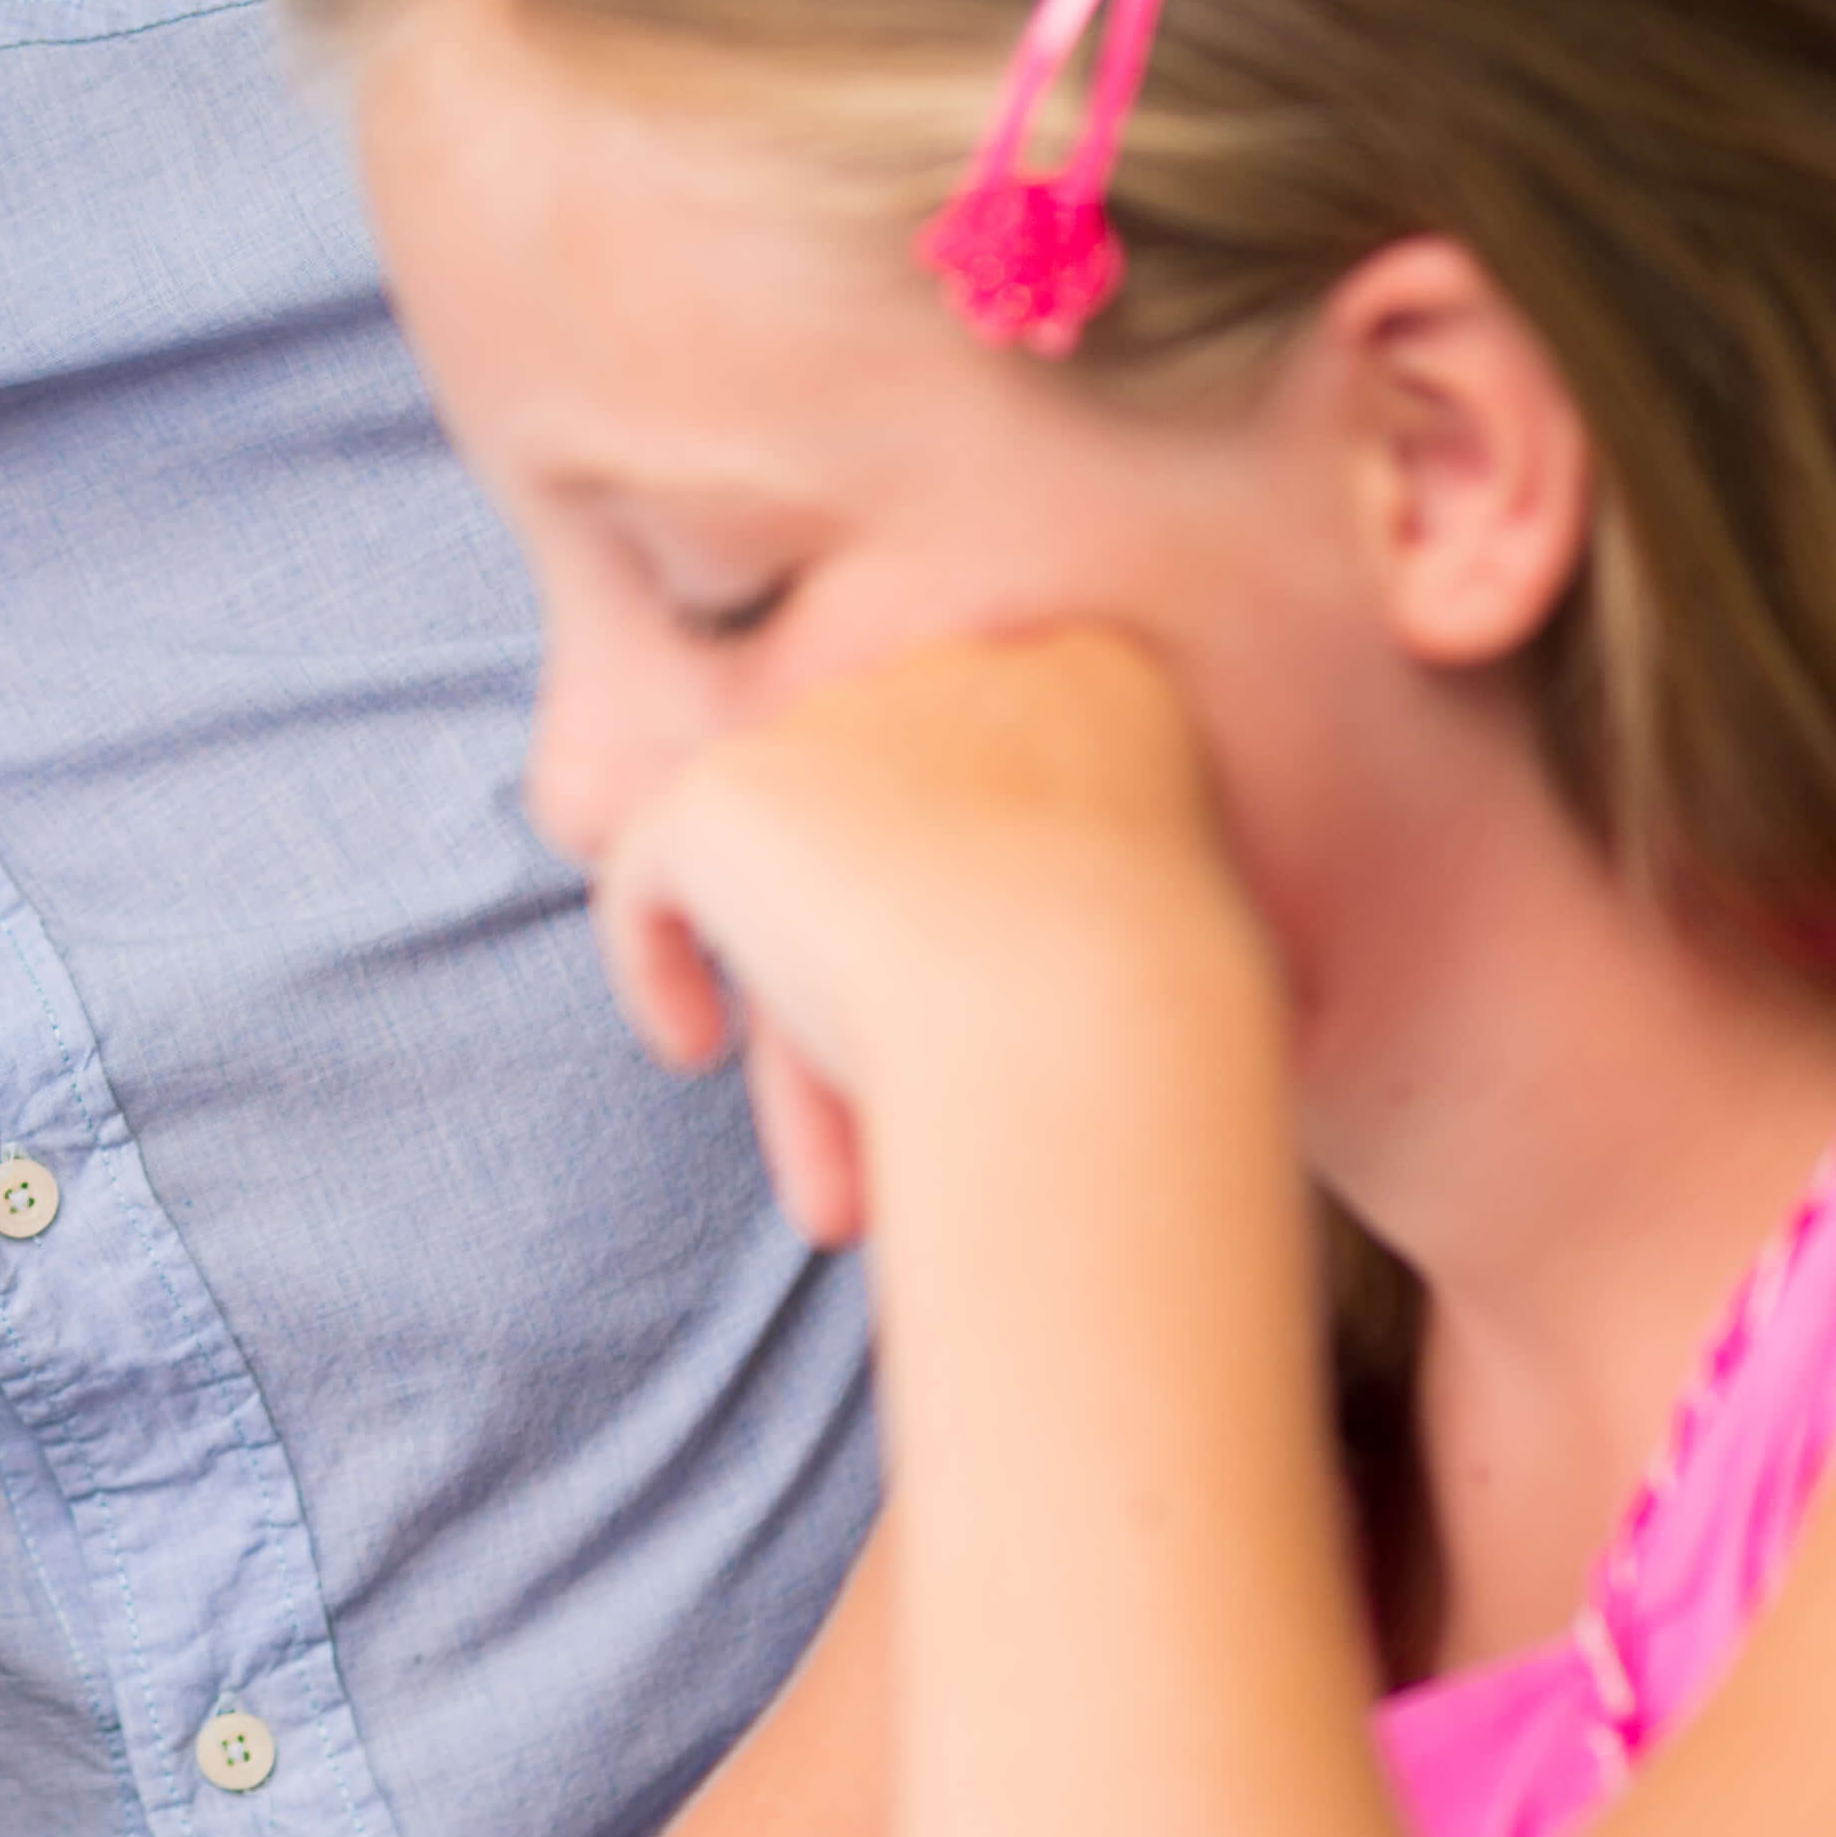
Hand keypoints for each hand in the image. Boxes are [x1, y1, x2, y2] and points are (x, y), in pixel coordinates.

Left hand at [591, 627, 1272, 1245]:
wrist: (1091, 1016)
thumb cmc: (1171, 1018)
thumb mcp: (1182, 922)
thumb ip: (1089, 887)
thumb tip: (1006, 939)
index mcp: (1096, 677)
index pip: (997, 780)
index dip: (976, 908)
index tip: (996, 1010)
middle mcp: (956, 664)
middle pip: (887, 828)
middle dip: (888, 979)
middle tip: (907, 1109)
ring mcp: (834, 716)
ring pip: (789, 869)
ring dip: (801, 1016)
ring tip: (833, 1172)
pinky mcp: (729, 787)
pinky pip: (652, 870)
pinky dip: (657, 959)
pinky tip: (695, 1045)